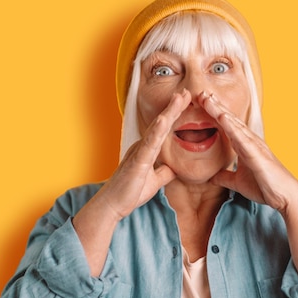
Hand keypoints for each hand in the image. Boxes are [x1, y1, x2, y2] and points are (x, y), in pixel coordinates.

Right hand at [98, 89, 190, 220]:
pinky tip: (165, 119)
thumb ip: (164, 173)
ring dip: (169, 112)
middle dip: (174, 106)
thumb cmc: (129, 193)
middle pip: (161, 123)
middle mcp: (142, 146)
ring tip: (179, 97)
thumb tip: (175, 168)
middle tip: (185, 91)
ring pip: (157, 128)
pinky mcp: (137, 161)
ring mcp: (139, 152)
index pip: (164, 129)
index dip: (174, 114)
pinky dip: (157, 131)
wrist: (112, 206)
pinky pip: (149, 144)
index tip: (185, 100)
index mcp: (147, 149)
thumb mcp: (154, 182)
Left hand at [198, 91, 296, 212]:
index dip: (214, 114)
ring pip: (234, 124)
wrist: (285, 197)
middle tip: (201, 92)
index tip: (201, 103)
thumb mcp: (237, 182)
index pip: (226, 126)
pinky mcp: (257, 154)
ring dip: (220, 111)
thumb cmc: (265, 187)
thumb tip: (211, 177)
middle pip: (229, 120)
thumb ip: (225, 177)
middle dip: (215, 106)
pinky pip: (242, 138)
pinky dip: (231, 127)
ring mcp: (254, 145)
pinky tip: (222, 117)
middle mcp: (250, 141)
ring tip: (208, 98)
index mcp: (244, 146)